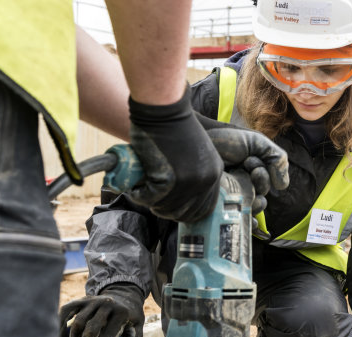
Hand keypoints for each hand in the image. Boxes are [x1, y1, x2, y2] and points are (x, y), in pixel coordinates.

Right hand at [59, 283, 145, 336]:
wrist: (123, 297)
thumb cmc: (129, 320)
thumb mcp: (138, 331)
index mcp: (122, 313)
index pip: (107, 336)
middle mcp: (106, 304)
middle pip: (91, 330)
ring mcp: (92, 300)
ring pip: (77, 323)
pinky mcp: (81, 300)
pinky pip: (66, 312)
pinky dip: (59, 327)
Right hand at [126, 88, 222, 222]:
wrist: (165, 109)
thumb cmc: (174, 124)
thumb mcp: (196, 152)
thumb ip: (195, 172)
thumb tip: (181, 199)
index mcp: (215, 173)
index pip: (204, 208)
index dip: (184, 211)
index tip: (169, 207)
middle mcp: (206, 180)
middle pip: (185, 213)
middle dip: (166, 210)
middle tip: (151, 199)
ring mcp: (190, 182)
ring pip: (166, 208)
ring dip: (151, 202)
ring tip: (141, 190)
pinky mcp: (170, 180)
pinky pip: (151, 199)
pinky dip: (140, 195)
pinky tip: (136, 187)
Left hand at [196, 115, 288, 213]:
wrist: (197, 142)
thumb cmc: (224, 141)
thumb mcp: (257, 143)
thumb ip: (277, 159)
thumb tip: (282, 187)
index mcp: (250, 175)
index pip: (267, 185)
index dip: (262, 175)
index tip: (249, 161)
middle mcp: (241, 188)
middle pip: (260, 200)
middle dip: (258, 184)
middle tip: (244, 168)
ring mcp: (229, 199)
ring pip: (250, 211)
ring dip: (251, 201)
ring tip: (237, 185)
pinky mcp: (217, 209)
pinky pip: (237, 222)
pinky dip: (246, 224)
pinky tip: (248, 222)